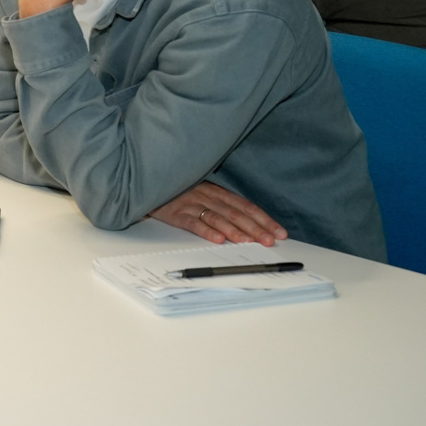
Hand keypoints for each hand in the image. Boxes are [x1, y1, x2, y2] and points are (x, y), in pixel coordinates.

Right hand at [150, 181, 287, 245]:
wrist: (146, 183)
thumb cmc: (176, 192)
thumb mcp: (201, 193)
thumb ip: (221, 205)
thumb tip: (249, 227)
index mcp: (216, 191)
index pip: (245, 206)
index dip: (263, 219)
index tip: (279, 232)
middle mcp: (206, 196)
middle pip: (235, 213)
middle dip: (255, 228)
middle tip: (270, 241)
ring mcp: (190, 203)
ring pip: (216, 217)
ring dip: (234, 230)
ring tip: (248, 242)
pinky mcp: (174, 212)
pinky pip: (192, 222)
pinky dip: (205, 230)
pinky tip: (217, 239)